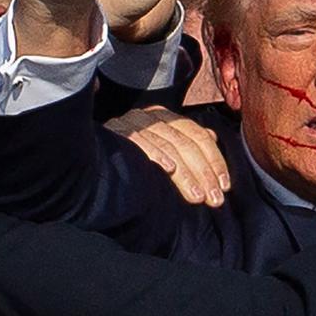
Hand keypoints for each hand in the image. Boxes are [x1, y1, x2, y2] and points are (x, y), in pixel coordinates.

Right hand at [105, 106, 230, 206]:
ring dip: (186, 175)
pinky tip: (169, 170)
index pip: (198, 136)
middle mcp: (151, 116)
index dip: (215, 161)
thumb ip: (187, 141)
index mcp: (166, 117)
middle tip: (214, 199)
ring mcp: (133, 123)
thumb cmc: (133, 157)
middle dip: (205, 173)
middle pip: (187, 142)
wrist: (91, 160)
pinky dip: (156, 155)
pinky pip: (140, 143)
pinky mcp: (115, 132)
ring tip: (197, 197)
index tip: (225, 186)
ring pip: (169, 146)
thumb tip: (212, 136)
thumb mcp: (164, 147)